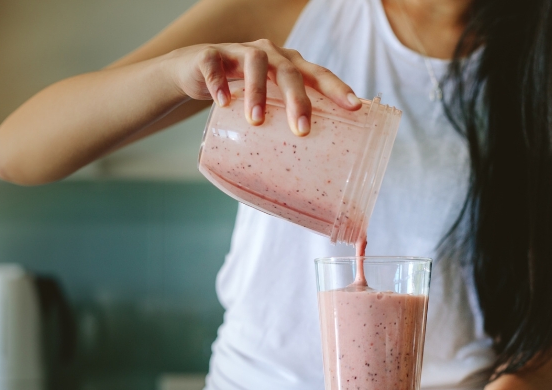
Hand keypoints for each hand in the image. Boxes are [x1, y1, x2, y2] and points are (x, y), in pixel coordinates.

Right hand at [161, 40, 361, 135]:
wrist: (196, 70)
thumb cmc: (244, 92)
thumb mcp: (269, 104)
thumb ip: (285, 124)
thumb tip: (307, 175)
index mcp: (290, 66)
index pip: (318, 74)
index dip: (337, 88)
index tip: (354, 107)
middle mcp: (270, 54)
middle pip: (289, 71)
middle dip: (297, 100)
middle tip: (301, 130)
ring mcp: (240, 52)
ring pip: (254, 64)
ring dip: (257, 92)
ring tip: (257, 120)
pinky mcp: (210, 55)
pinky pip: (214, 65)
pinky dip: (219, 83)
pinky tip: (223, 102)